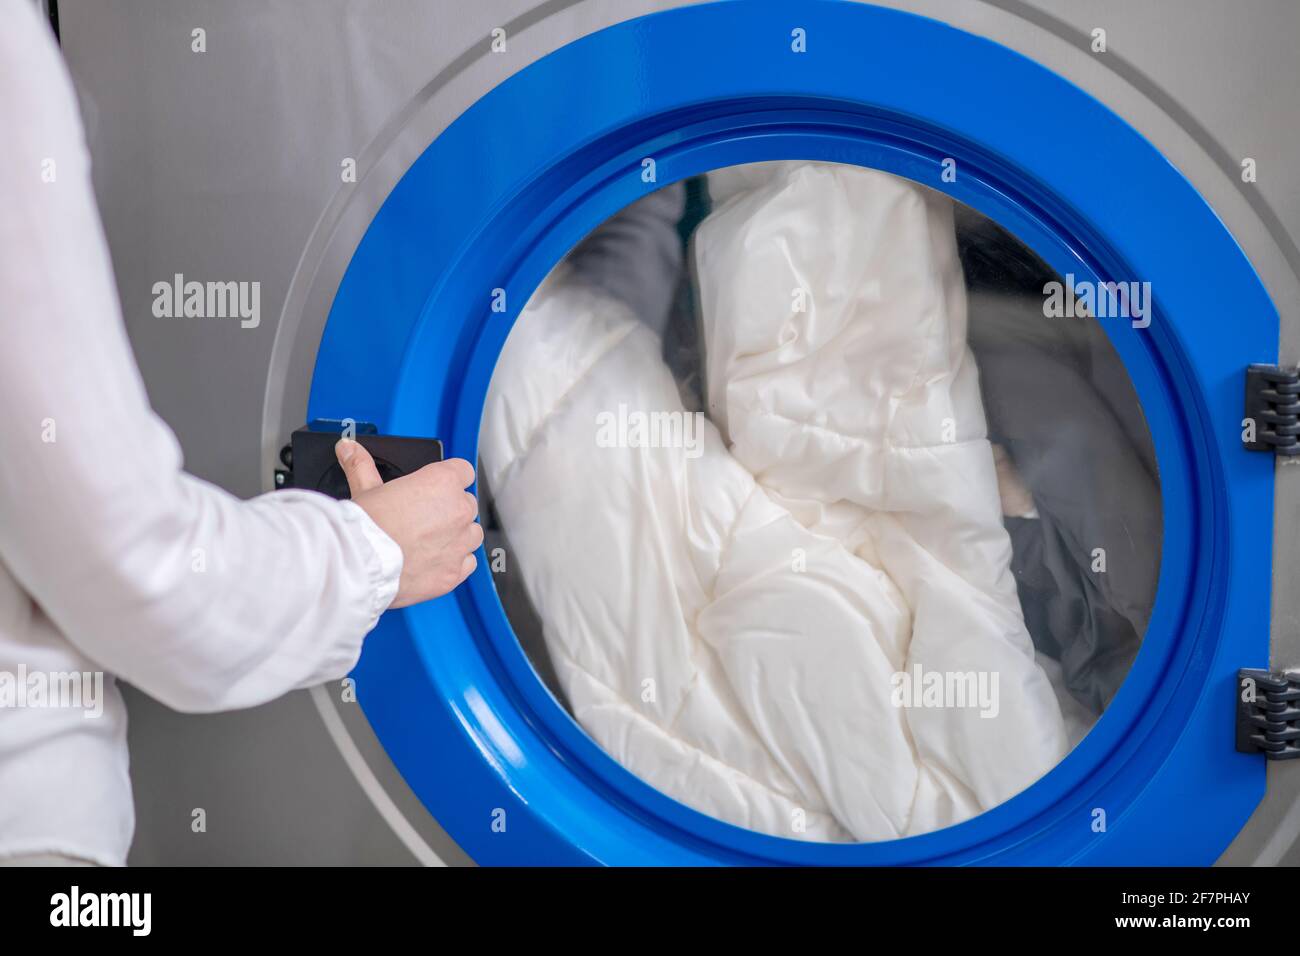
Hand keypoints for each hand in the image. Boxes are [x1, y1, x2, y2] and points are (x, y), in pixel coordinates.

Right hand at [335, 439, 481, 607]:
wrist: (361, 567)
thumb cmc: (365, 528)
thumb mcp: (364, 489)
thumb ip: (361, 466)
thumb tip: (348, 449)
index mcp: (442, 482)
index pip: (463, 471)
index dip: (449, 479)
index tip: (437, 489)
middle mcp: (458, 510)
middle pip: (467, 504)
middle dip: (449, 511)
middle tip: (423, 520)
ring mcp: (460, 542)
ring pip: (472, 534)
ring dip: (457, 536)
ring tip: (429, 542)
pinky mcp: (456, 571)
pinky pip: (468, 562)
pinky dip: (455, 562)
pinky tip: (433, 562)